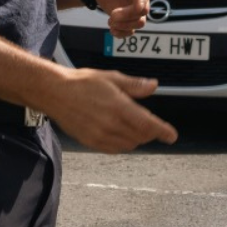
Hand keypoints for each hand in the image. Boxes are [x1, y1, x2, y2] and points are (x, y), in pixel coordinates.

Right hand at [44, 67, 177, 152]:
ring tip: (135, 127)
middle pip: (140, 136)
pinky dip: (123, 144)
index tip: (172, 136)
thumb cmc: (81, 83)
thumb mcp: (111, 78)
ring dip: (137, 138)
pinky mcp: (90, 142)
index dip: (163, 131)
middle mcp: (110, 124)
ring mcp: (99, 135)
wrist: (55, 92)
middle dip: (150, 132)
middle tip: (151, 124)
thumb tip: (153, 86)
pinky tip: (122, 134)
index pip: (148, 124)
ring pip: (129, 144)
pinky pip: (114, 149)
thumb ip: (134, 85)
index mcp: (118, 106)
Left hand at [94, 0, 151, 37]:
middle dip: (128, 16)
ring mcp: (134, 9)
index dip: (142, 1)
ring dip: (125, 26)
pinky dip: (122, 33)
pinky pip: (130, 30)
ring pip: (139, 23)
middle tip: (112, 15)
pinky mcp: (128, 19)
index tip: (136, 8)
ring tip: (110, 22)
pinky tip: (112, 29)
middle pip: (142, 12)